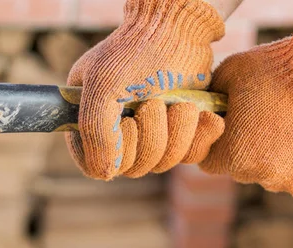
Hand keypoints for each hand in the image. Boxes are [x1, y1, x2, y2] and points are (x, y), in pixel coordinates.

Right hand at [66, 0, 225, 179]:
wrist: (181, 28)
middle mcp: (118, 134)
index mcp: (89, 123)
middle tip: (154, 102)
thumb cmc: (136, 52)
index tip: (127, 125)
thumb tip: (104, 174)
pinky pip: (189, 156)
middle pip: (132, 169)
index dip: (113, 155)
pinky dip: (198, 135)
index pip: (94, 166)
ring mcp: (150, 135)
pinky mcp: (179, 133)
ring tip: (180, 102)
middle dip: (150, 136)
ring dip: (176, 132)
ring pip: (161, 163)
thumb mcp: (103, 87)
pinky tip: (202, 114)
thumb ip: (95, 131)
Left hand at [200, 19, 292, 198]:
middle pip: (242, 168)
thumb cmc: (279, 69)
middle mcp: (260, 175)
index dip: (216, 144)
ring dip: (276, 156)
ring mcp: (292, 181)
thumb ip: (210, 98)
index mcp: (232, 155)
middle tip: (263, 121)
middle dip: (247, 148)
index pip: (209, 162)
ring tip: (290, 124)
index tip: (228, 128)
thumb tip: (200, 106)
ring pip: (272, 174)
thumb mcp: (230, 74)